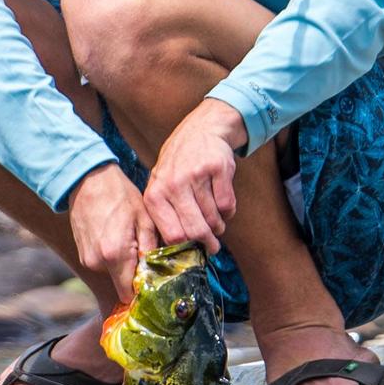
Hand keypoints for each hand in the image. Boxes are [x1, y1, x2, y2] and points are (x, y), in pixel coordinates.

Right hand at [68, 163, 155, 291]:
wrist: (88, 179)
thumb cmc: (120, 195)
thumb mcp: (145, 219)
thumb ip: (152, 250)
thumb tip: (159, 273)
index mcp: (115, 255)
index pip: (129, 294)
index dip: (143, 289)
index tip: (154, 279)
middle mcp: (97, 262)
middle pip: (122, 284)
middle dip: (136, 274)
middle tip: (145, 252)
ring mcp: (87, 260)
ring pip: (113, 275)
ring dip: (124, 264)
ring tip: (129, 239)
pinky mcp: (82, 255)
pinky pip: (103, 265)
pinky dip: (113, 258)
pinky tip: (118, 237)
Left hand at [145, 99, 244, 253]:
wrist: (201, 130)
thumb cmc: (178, 166)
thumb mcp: (160, 186)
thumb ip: (164, 216)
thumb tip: (173, 255)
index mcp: (155, 194)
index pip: (172, 235)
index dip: (186, 249)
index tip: (193, 253)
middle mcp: (173, 184)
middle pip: (195, 230)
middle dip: (207, 243)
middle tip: (212, 247)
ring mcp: (196, 175)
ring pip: (213, 219)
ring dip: (218, 225)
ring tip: (216, 221)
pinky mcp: (218, 168)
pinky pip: (228, 205)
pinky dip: (228, 211)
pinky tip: (222, 204)